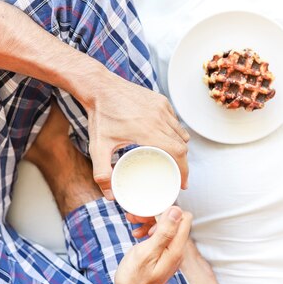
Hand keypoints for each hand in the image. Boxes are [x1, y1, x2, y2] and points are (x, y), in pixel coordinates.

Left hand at [86, 72, 189, 198]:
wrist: (100, 87)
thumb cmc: (100, 116)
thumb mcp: (97, 147)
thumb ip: (101, 173)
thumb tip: (110, 196)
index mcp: (148, 131)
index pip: (178, 153)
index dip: (184, 170)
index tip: (182, 183)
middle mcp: (159, 118)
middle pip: (182, 145)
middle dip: (182, 162)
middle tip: (175, 174)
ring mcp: (161, 107)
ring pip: (180, 132)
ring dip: (179, 146)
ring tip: (172, 158)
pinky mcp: (160, 100)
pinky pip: (174, 119)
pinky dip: (174, 131)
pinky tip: (166, 138)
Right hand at [113, 206, 191, 283]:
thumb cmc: (133, 280)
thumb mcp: (146, 253)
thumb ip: (164, 232)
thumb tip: (178, 210)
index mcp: (176, 249)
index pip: (184, 218)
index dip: (167, 210)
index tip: (148, 212)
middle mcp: (177, 251)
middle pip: (175, 222)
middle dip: (155, 215)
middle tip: (136, 218)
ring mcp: (171, 254)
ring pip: (166, 228)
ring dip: (150, 223)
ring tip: (134, 227)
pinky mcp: (163, 257)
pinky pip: (160, 238)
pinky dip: (149, 233)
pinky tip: (137, 236)